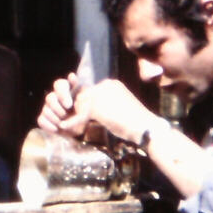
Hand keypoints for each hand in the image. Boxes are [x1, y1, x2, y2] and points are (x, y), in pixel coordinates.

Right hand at [37, 72, 84, 135]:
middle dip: (58, 108)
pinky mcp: (44, 118)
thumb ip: (81, 89)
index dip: (62, 94)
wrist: (81, 128)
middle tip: (66, 115)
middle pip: (50, 98)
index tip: (69, 105)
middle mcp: (55, 97)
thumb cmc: (84, 113)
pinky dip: (49, 125)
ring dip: (55, 118)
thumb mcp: (87, 101)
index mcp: (66, 90)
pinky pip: (41, 120)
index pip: (59, 84)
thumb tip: (71, 75)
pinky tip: (56, 128)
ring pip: (46, 110)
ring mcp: (48, 108)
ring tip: (64, 123)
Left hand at [38, 74, 158, 143]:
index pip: (92, 92)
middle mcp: (105, 85)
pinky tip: (67, 128)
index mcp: (112, 84)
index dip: (86, 104)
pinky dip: (74, 122)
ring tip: (69, 125)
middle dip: (78, 109)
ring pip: (81, 105)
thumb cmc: (136, 123)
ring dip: (76, 116)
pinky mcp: (96, 106)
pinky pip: (80, 115)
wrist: (145, 128)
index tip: (80, 114)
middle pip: (84, 97)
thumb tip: (90, 110)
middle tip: (69, 120)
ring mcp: (101, 94)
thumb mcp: (119, 108)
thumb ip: (105, 105)